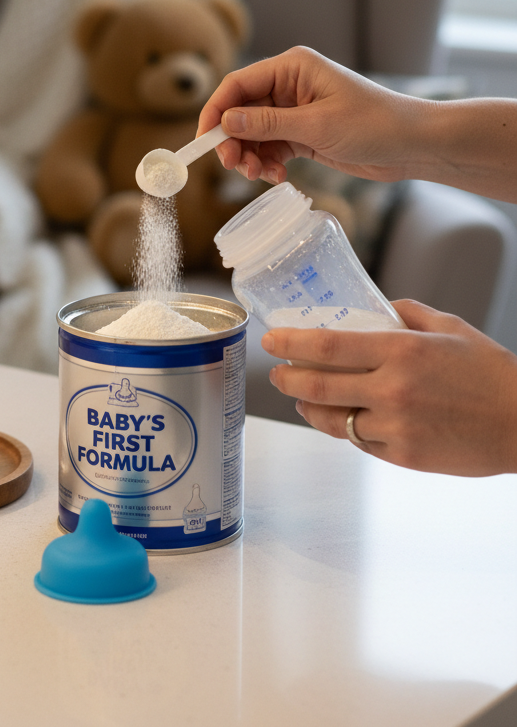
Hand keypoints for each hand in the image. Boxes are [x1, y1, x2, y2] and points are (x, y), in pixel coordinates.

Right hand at [199, 46, 516, 201]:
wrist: (413, 145)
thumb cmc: (374, 125)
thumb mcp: (316, 126)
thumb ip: (266, 123)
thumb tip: (226, 122)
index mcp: (292, 67)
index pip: (237, 85)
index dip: (216, 112)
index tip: (205, 141)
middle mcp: (289, 85)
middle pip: (240, 111)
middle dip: (233, 140)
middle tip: (234, 166)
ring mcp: (294, 110)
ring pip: (252, 133)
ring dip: (250, 156)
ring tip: (260, 176)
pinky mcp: (302, 133)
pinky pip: (270, 147)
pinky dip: (267, 163)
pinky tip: (278, 177)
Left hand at [263, 299, 516, 476]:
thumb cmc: (490, 373)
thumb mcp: (450, 328)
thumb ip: (406, 313)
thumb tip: (373, 308)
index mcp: (401, 351)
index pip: (328, 345)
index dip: (291, 342)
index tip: (272, 339)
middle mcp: (392, 389)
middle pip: (316, 385)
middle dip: (286, 378)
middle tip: (277, 372)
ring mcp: (396, 426)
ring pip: (331, 419)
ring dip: (307, 407)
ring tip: (301, 397)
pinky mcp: (402, 456)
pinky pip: (358, 441)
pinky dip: (344, 428)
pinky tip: (341, 417)